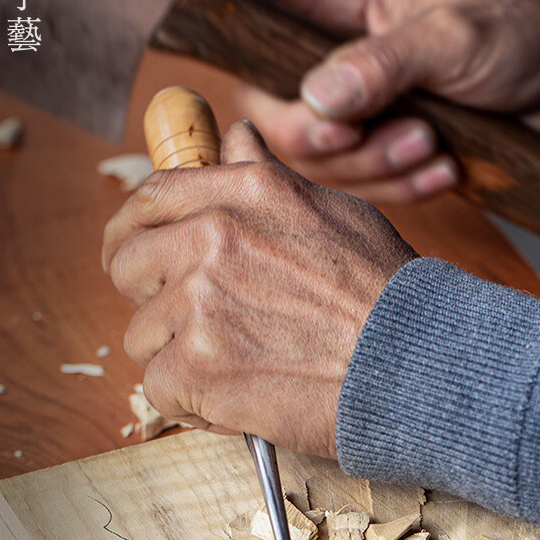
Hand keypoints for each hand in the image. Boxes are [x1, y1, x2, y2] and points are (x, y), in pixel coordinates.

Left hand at [102, 120, 414, 457]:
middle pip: (126, 263)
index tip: (141, 254)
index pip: (151, 197)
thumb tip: (235, 137)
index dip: (136, 230)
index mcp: (246, 192)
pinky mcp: (195, 366)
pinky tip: (237, 396)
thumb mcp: (335, 209)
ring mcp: (200, 302)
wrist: (413, 366)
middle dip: (150, 296)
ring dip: (178, 355)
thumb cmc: (389, 296)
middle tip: (192, 323)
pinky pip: (159, 386)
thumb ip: (268, 177)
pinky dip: (192, 402)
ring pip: (142, 333)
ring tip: (239, 364)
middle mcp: (215, 237)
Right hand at [231, 0, 539, 204]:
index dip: (225, 23)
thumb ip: (385, 62)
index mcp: (339, 7)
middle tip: (386, 132)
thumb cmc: (517, 36)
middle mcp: (333, 63)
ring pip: (320, 164)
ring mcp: (358, 116)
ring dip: (376, 167)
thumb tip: (319, 96)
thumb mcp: (455, 36)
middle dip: (323, 140)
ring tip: (434, 145)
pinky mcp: (385, 159)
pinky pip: (365, 191)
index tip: (225, 45)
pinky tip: (446, 170)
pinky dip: (404, 188)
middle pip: (274, 113)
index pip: (256, 2)